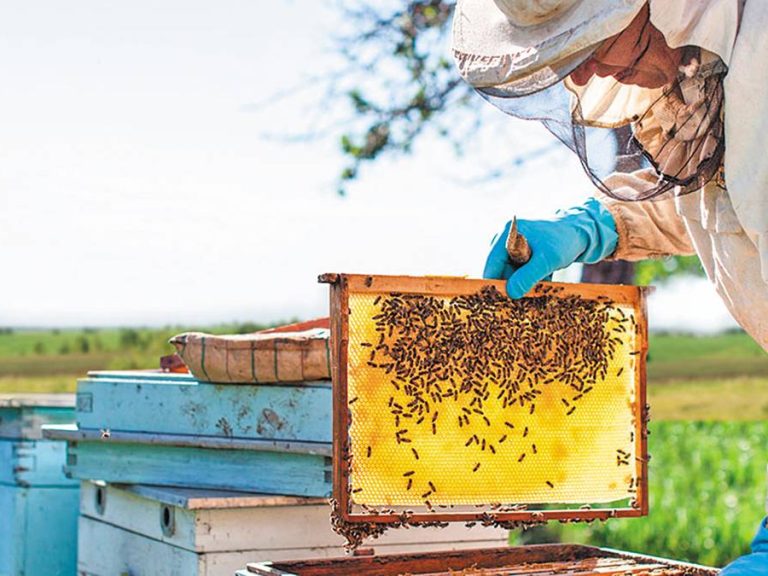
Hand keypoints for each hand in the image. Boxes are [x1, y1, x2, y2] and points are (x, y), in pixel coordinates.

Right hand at [483, 198, 618, 297]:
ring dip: (522, 285)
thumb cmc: (564, 241)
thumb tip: (510, 293)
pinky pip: (520, 272)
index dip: (493, 284)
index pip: (492, 264)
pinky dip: (529, 281)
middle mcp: (507, 240)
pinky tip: (542, 284)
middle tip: (518, 303)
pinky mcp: (524, 255)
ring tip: (534, 293)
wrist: (583, 232)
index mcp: (507, 235)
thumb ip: (527, 276)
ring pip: (511, 273)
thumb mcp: (547, 260)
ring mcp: (514, 247)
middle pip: (500, 270)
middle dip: (510, 286)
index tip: (498, 302)